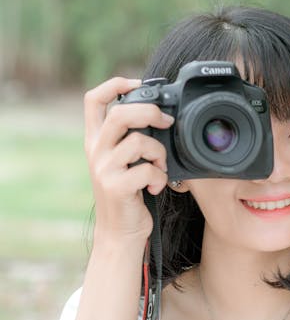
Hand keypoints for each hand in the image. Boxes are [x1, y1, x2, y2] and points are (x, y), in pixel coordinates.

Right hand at [84, 77, 173, 246]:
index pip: (93, 100)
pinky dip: (160, 178)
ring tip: (161, 168)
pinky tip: (157, 188)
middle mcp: (96, 152)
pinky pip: (147, 170)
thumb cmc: (128, 198)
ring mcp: (104, 170)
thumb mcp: (123, 164)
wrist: (119, 235)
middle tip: (167, 122)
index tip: (137, 83)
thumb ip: (131, 141)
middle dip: (150, 112)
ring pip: (139, 142)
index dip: (114, 84)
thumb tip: (160, 118)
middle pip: (120, 114)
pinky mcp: (116, 188)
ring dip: (159, 153)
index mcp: (96, 141)